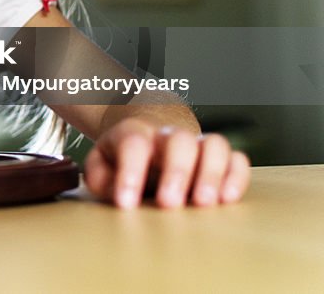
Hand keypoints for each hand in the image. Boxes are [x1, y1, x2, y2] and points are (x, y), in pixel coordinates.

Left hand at [84, 118, 250, 208]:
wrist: (148, 132)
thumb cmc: (122, 157)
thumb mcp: (101, 164)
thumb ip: (100, 176)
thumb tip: (114, 191)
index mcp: (135, 134)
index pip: (134, 143)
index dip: (130, 172)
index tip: (126, 204)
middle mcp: (168, 136)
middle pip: (179, 141)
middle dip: (176, 172)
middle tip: (168, 204)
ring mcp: (196, 145)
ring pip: (214, 144)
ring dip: (212, 173)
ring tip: (204, 203)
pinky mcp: (219, 158)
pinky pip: (236, 159)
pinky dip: (236, 177)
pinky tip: (227, 199)